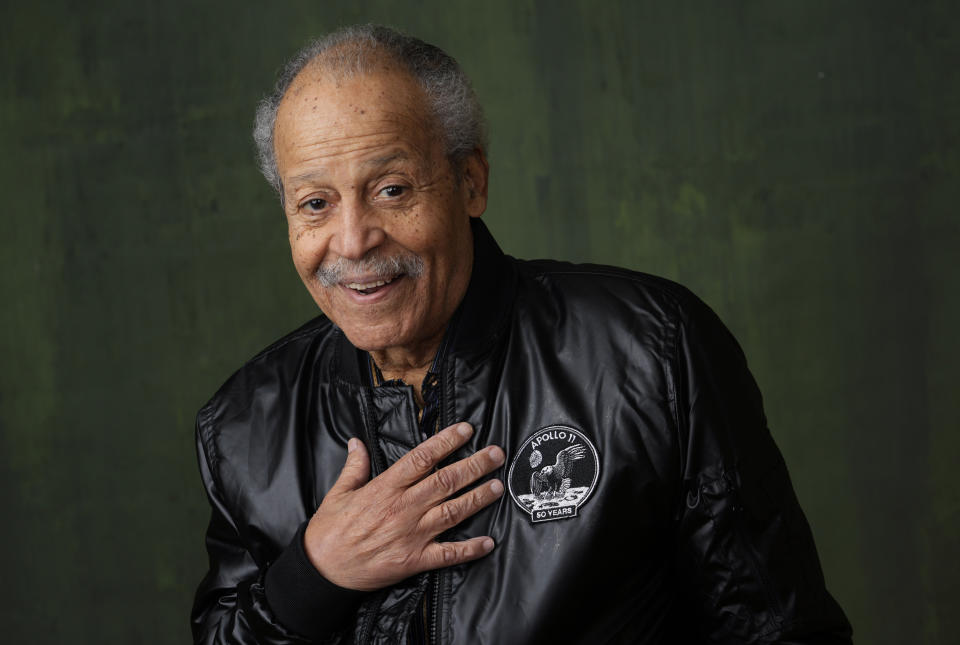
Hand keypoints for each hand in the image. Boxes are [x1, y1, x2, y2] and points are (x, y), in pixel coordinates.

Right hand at [303, 422, 504, 590]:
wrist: (323, 571)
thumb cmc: (329, 531)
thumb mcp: (338, 492)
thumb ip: (354, 466)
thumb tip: (357, 442)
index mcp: (386, 488)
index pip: (422, 458)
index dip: (446, 442)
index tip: (465, 430)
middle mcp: (403, 508)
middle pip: (446, 481)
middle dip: (475, 465)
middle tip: (496, 454)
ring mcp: (412, 534)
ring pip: (453, 511)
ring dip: (478, 498)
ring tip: (498, 486)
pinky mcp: (415, 560)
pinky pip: (448, 554)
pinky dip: (470, 549)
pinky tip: (488, 542)